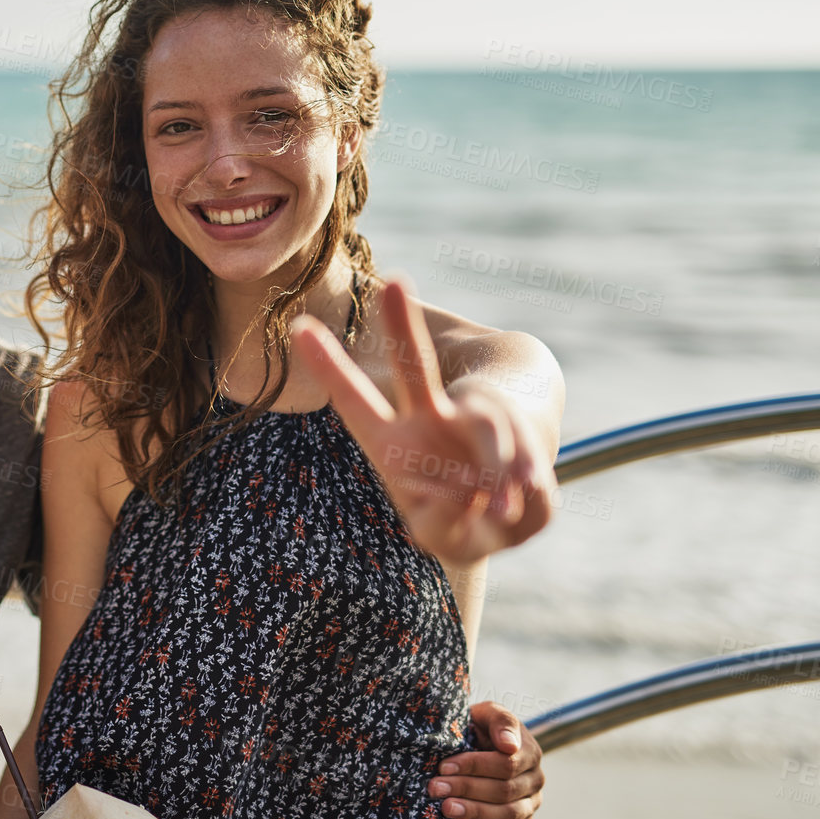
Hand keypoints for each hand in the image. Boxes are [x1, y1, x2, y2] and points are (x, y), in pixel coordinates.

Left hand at [292, 278, 553, 564]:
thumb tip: (471, 500)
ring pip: (488, 425)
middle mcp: (429, 420)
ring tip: (498, 509)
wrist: (505, 514)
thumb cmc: (453, 521)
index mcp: (392, 441)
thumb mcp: (438, 535)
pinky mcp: (519, 434)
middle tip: (393, 283)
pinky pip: (522, 457)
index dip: (329, 367)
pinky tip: (518, 504)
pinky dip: (521, 489)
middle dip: (403, 324)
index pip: (355, 400)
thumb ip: (443, 523)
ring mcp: (474, 422)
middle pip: (414, 367)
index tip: (297, 328)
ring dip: (496, 466)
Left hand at [429, 701, 543, 818]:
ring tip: (446, 808)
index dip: (474, 766)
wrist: (478, 745)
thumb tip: (509, 745)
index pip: (505, 764)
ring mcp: (531, 804)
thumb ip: (500, 720)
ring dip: (475, 812)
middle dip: (466, 789)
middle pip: (504, 790)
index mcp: (529, 752)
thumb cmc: (480, 727)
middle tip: (435, 788)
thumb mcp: (487, 713)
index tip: (443, 766)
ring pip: (507, 813)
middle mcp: (535, 779)